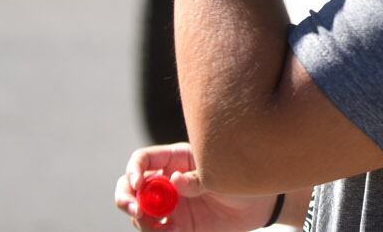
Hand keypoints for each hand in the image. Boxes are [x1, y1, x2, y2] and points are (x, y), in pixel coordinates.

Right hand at [114, 143, 278, 230]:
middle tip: (135, 210)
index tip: (138, 183)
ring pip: (139, 211)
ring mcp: (168, 204)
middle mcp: (166, 181)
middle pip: (130, 186)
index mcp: (175, 159)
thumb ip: (197, 179)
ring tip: (161, 226)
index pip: (143, 160)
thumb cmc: (240, 177)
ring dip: (142, 221)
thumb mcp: (221, 174)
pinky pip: (155, 231)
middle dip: (125, 197)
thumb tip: (174, 180)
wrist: (257, 205)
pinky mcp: (175, 225)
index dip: (134, 169)